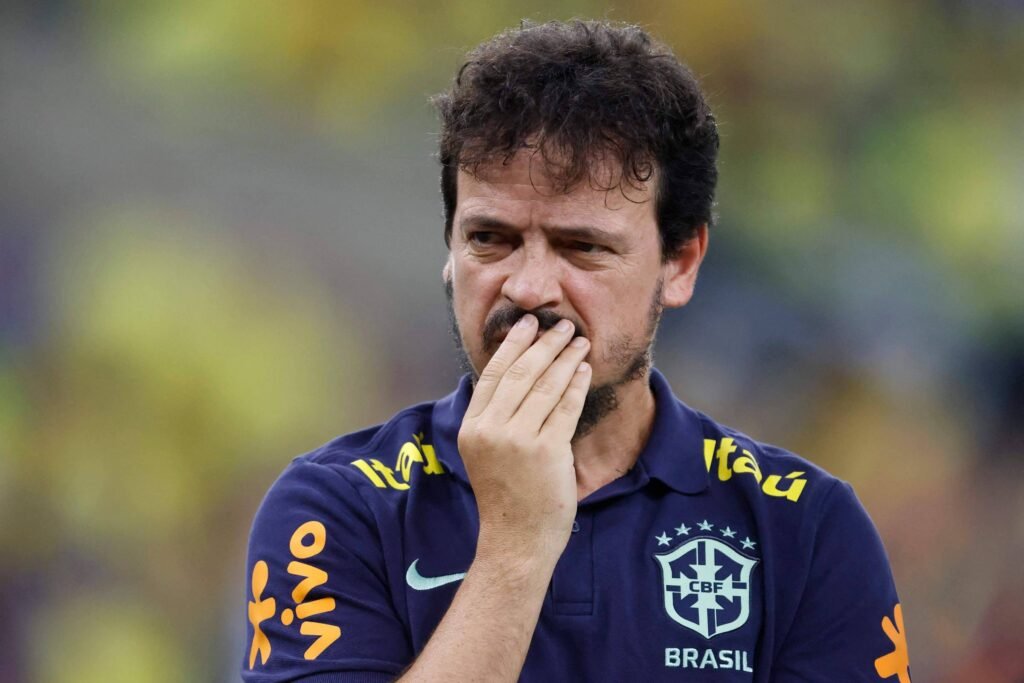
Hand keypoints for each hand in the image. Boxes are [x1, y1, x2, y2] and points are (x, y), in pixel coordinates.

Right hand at [458, 314, 591, 564]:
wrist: (516, 539)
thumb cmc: (506, 496)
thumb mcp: (485, 452)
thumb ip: (494, 417)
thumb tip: (516, 375)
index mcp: (472, 428)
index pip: (493, 374)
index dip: (512, 345)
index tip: (528, 325)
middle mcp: (490, 430)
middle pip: (520, 374)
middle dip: (544, 344)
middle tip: (561, 325)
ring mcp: (518, 440)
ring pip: (545, 387)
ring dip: (565, 359)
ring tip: (578, 342)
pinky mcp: (546, 451)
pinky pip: (565, 408)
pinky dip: (576, 385)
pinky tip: (584, 371)